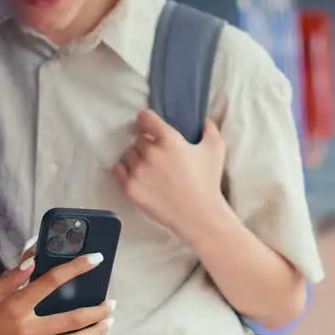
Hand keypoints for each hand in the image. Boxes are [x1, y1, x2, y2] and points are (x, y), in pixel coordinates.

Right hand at [0, 251, 113, 334]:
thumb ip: (13, 277)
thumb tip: (35, 260)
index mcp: (15, 306)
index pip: (52, 281)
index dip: (76, 267)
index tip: (95, 260)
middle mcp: (26, 330)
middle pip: (72, 319)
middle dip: (98, 310)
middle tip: (111, 303)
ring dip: (94, 332)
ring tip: (106, 323)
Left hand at [112, 109, 227, 239]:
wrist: (199, 216)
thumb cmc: (208, 183)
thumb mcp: (216, 149)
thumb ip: (209, 128)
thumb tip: (203, 118)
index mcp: (169, 140)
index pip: (145, 118)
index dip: (148, 120)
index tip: (150, 126)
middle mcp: (151, 153)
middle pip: (139, 138)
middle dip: (148, 144)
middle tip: (160, 156)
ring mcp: (138, 172)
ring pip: (129, 154)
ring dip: (138, 158)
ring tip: (152, 170)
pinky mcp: (130, 188)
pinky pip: (118, 170)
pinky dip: (126, 171)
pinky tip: (139, 176)